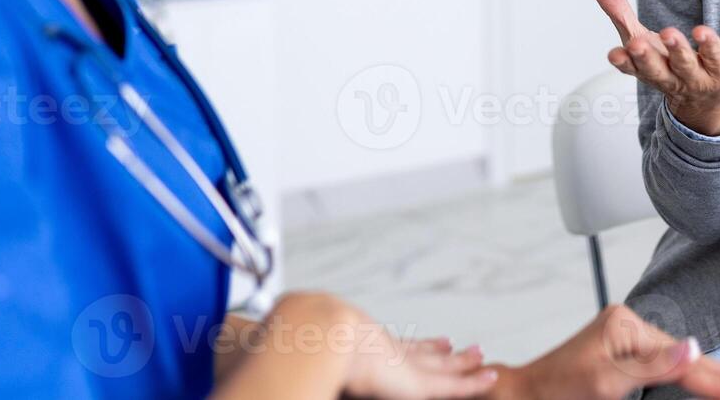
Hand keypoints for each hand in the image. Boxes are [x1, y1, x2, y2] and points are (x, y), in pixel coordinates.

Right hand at [258, 293, 496, 399]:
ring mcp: (395, 363)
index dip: (404, 347)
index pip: (385, 348)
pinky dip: (469, 382)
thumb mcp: (272, 354)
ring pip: (437, 367)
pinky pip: (449, 385)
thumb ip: (262, 358)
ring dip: (461, 365)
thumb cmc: (283, 346)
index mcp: (352, 345)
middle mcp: (378, 350)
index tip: (422, 341)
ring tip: (482, 358)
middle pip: (416, 353)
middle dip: (438, 352)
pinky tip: (490, 377)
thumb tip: (229, 352)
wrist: (304, 334)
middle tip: (459, 346)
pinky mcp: (409, 380)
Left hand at [490, 303, 719, 399]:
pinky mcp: (628, 355)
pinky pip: (671, 366)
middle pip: (691, 359)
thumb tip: (694, 349)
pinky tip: (712, 372)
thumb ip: (653, 367)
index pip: (687, 363)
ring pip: (686, 363)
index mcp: (628, 327)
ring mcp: (630, 341)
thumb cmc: (557, 388)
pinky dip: (697, 375)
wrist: (526, 393)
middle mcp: (632, 328)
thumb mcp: (606, 380)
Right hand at [591, 0, 719, 135]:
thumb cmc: (665, 64)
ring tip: (668, 32)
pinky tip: (701, 32)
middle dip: (645, 58)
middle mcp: (668, 77)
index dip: (623, 62)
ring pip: (684, 65)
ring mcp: (694, 77)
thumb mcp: (640, 40)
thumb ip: (619, 13)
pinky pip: (715, 57)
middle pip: (655, 70)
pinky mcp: (719, 71)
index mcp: (644, 70)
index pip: (631, 68)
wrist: (704, 101)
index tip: (615, 55)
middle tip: (636, 45)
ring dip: (676, 50)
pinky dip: (709, 45)